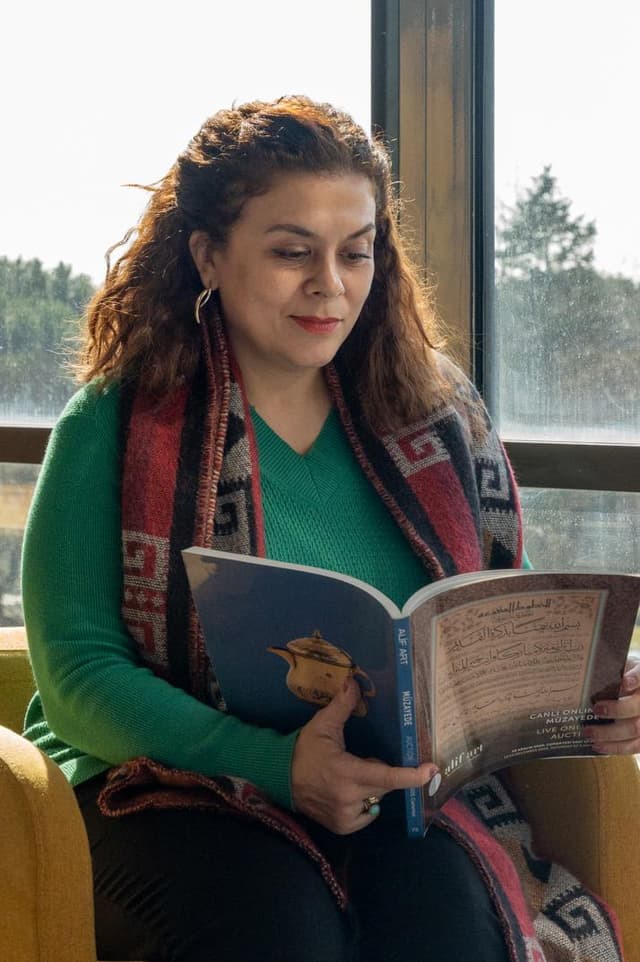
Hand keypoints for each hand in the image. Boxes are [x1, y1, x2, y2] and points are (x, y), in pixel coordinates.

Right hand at [291, 677, 437, 834]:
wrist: (279, 778)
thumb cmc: (303, 749)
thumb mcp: (322, 725)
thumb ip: (342, 705)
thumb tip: (354, 681)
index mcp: (346, 772)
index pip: (386, 776)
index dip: (411, 775)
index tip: (431, 770)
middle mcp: (348, 798)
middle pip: (384, 785)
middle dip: (380, 771)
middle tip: (360, 760)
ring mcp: (345, 815)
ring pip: (376, 799)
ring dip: (371, 787)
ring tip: (349, 777)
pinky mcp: (342, 826)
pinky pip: (367, 814)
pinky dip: (364, 802)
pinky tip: (347, 792)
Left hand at [586, 654, 639, 753]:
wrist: (638, 691)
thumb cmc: (629, 678)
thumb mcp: (625, 667)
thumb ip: (615, 670)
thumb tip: (595, 670)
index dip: (636, 679)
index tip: (625, 682)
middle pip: (637, 707)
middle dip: (616, 710)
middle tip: (595, 709)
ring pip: (635, 729)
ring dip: (609, 734)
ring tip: (589, 733)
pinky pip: (634, 746)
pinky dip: (615, 748)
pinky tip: (598, 746)